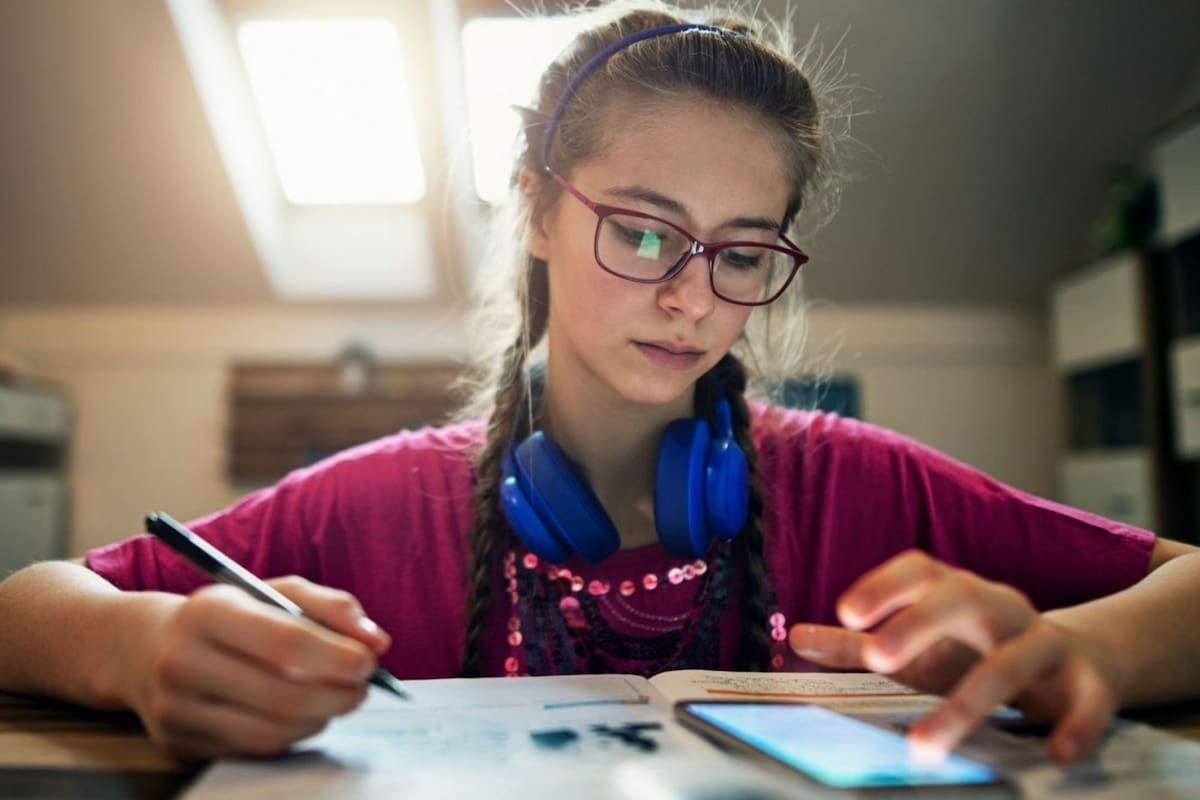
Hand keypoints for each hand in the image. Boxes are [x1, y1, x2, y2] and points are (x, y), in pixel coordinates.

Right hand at [118, 576, 390, 759]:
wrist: (142, 648)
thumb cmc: (226, 615)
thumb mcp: (272, 592)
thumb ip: (329, 606)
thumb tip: (375, 640)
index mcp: (208, 612)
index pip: (284, 642)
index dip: (336, 656)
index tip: (369, 661)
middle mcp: (184, 662)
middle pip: (282, 695)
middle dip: (337, 695)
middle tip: (362, 687)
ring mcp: (177, 709)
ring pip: (271, 732)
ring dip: (320, 719)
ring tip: (336, 699)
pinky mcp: (180, 744)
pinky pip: (253, 749)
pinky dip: (292, 735)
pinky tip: (303, 715)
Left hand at [788, 550, 1117, 762]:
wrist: (1081, 659)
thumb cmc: (976, 650)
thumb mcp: (918, 647)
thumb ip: (858, 644)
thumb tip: (797, 637)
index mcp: (957, 592)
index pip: (921, 570)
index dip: (885, 585)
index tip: (847, 611)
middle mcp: (1002, 608)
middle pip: (964, 597)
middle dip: (920, 624)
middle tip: (879, 656)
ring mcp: (1047, 643)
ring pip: (1014, 658)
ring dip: (971, 700)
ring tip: (925, 744)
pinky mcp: (1090, 684)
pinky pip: (1089, 702)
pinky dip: (1076, 725)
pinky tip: (1055, 753)